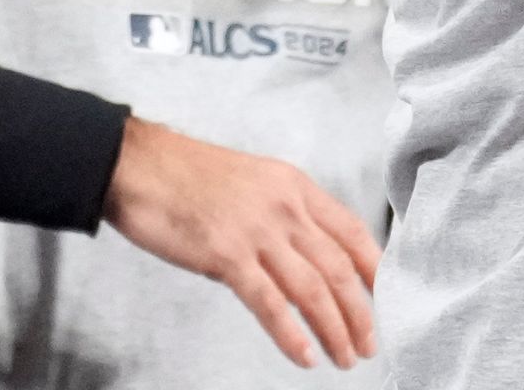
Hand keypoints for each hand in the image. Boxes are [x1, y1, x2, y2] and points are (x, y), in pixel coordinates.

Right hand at [102, 118, 378, 370]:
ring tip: (343, 357)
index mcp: (293, 185)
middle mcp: (284, 205)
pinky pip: (270, 303)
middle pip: (339, 267)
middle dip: (361, 312)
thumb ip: (282, 215)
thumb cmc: (186, 176)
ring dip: (334, 330)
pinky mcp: (226, 254)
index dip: (375, 268)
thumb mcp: (252, 182)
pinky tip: (304, 357)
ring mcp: (256, 230)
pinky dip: (291, 335)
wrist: (136, 165)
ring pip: (313, 289)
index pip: (352, 230)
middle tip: (369, 343)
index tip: (387, 298)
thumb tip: (305, 260)